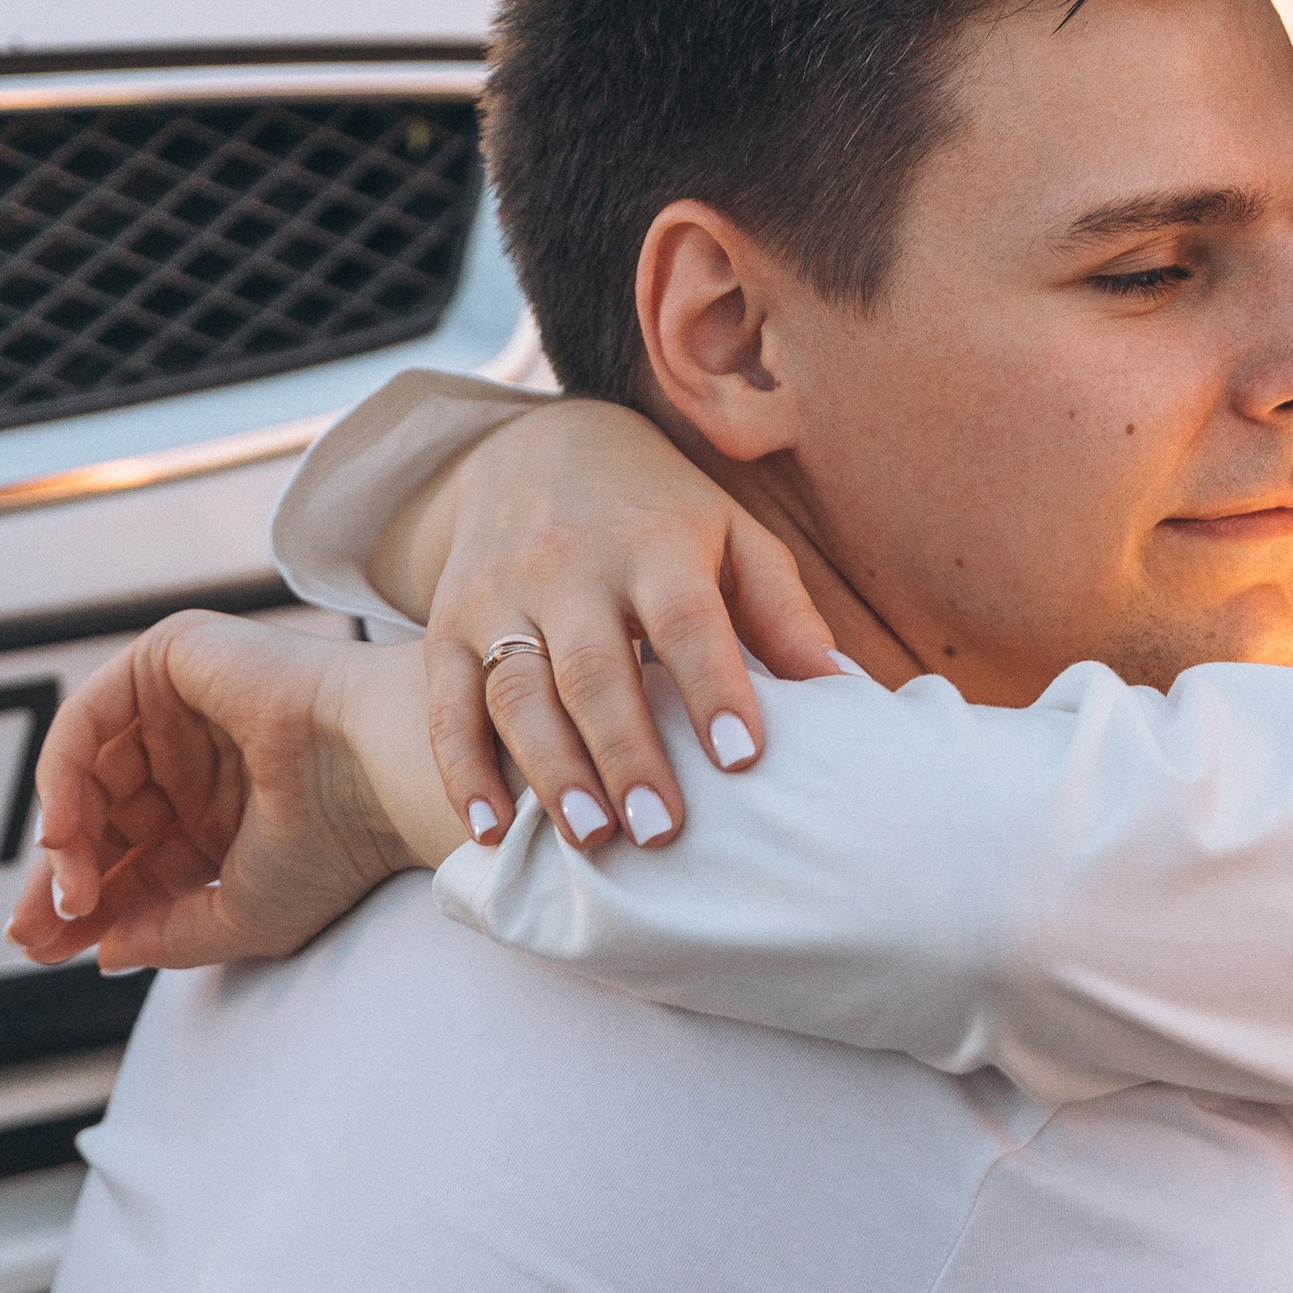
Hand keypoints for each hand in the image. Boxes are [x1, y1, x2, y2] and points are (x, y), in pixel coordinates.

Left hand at [8, 615, 429, 974]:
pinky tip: (63, 834)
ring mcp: (185, 707)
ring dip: (63, 837)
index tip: (55, 951)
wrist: (380, 774)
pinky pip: (89, 718)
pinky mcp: (171, 657)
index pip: (140, 860)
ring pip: (89, 774)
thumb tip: (103, 953)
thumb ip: (169, 936)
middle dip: (67, 876)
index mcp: (229, 814)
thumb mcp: (242, 916)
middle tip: (39, 931)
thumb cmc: (341, 844)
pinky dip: (60, 776)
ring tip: (68, 890)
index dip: (93, 906)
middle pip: (105, 819)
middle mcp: (203, 759)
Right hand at [405, 401, 842, 856]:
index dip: (713, 688)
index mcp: (653, 545)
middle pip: (593, 667)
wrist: (540, 450)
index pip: (685, 618)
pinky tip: (492, 830)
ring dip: (552, 771)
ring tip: (593, 842)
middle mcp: (569, 569)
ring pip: (516, 692)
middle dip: (625, 752)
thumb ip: (783, 614)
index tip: (745, 760)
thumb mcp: (733, 540)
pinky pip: (444, 705)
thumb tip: (848, 691)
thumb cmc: (664, 518)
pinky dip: (463, 770)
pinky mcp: (446, 628)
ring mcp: (499, 598)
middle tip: (662, 830)